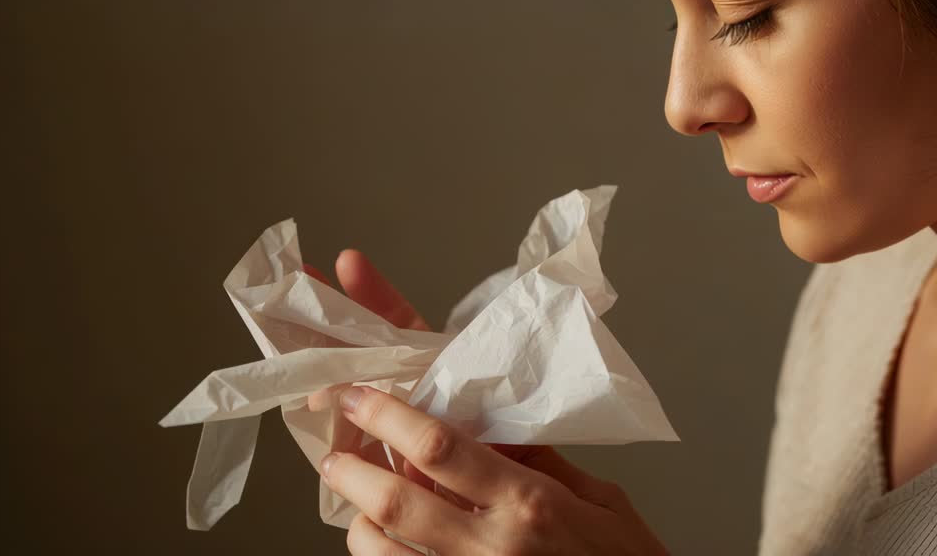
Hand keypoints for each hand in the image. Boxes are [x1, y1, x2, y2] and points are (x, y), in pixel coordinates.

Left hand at [324, 385, 667, 554]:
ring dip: (359, 520)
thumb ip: (539, 461)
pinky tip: (388, 544)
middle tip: (336, 452)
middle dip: (351, 468)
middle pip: (394, 500)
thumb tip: (488, 426)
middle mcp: (491, 548)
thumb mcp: (600, 498)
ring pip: (380, 551)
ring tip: (361, 501)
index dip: (388, 415)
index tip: (357, 395)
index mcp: (529, 504)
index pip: (441, 447)